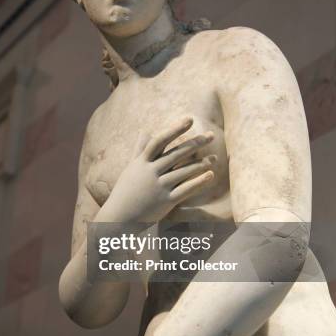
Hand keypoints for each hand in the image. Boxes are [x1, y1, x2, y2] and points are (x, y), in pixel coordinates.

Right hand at [99, 117, 215, 222]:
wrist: (119, 217)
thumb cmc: (126, 191)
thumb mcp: (131, 168)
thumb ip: (140, 149)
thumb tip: (145, 131)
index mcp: (142, 162)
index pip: (160, 141)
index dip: (175, 129)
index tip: (189, 119)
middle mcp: (151, 172)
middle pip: (176, 154)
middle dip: (195, 143)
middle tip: (211, 135)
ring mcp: (158, 187)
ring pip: (183, 172)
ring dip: (201, 164)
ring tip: (215, 158)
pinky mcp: (165, 201)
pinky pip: (185, 190)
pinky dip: (198, 182)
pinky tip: (210, 175)